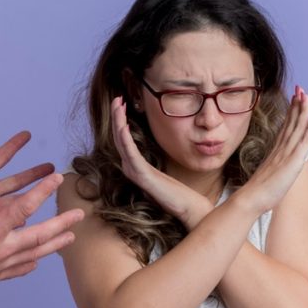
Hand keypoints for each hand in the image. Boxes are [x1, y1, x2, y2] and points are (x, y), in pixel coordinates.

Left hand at [0, 121, 55, 235]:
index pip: (0, 158)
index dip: (13, 145)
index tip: (27, 134)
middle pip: (17, 180)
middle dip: (34, 173)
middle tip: (52, 166)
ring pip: (19, 202)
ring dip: (36, 197)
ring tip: (54, 193)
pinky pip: (13, 224)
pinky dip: (27, 222)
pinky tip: (42, 223)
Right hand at [0, 157, 84, 299]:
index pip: (24, 207)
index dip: (42, 191)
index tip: (57, 179)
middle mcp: (2, 248)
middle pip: (40, 235)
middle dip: (62, 223)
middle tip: (79, 214)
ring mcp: (1, 264)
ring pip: (35, 254)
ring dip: (55, 244)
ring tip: (71, 238)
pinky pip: (19, 269)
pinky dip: (31, 264)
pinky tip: (38, 262)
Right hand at [111, 96, 211, 228]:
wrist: (190, 209)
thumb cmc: (180, 194)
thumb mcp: (165, 174)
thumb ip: (156, 164)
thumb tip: (157, 154)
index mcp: (136, 166)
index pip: (123, 140)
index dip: (120, 121)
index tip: (122, 103)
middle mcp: (132, 168)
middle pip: (119, 138)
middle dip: (116, 117)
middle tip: (117, 98)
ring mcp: (136, 173)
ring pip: (121, 143)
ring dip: (118, 122)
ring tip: (118, 105)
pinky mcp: (143, 177)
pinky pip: (131, 154)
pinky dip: (125, 139)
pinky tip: (123, 125)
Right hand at [236, 86, 307, 213]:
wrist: (250, 199)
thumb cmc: (257, 193)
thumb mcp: (267, 177)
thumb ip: (272, 168)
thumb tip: (273, 168)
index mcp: (275, 151)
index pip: (285, 127)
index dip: (291, 112)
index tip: (294, 98)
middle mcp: (281, 149)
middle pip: (291, 122)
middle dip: (296, 104)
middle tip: (300, 88)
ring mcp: (286, 154)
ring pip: (297, 127)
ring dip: (303, 109)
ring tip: (306, 94)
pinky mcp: (293, 161)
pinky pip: (305, 141)